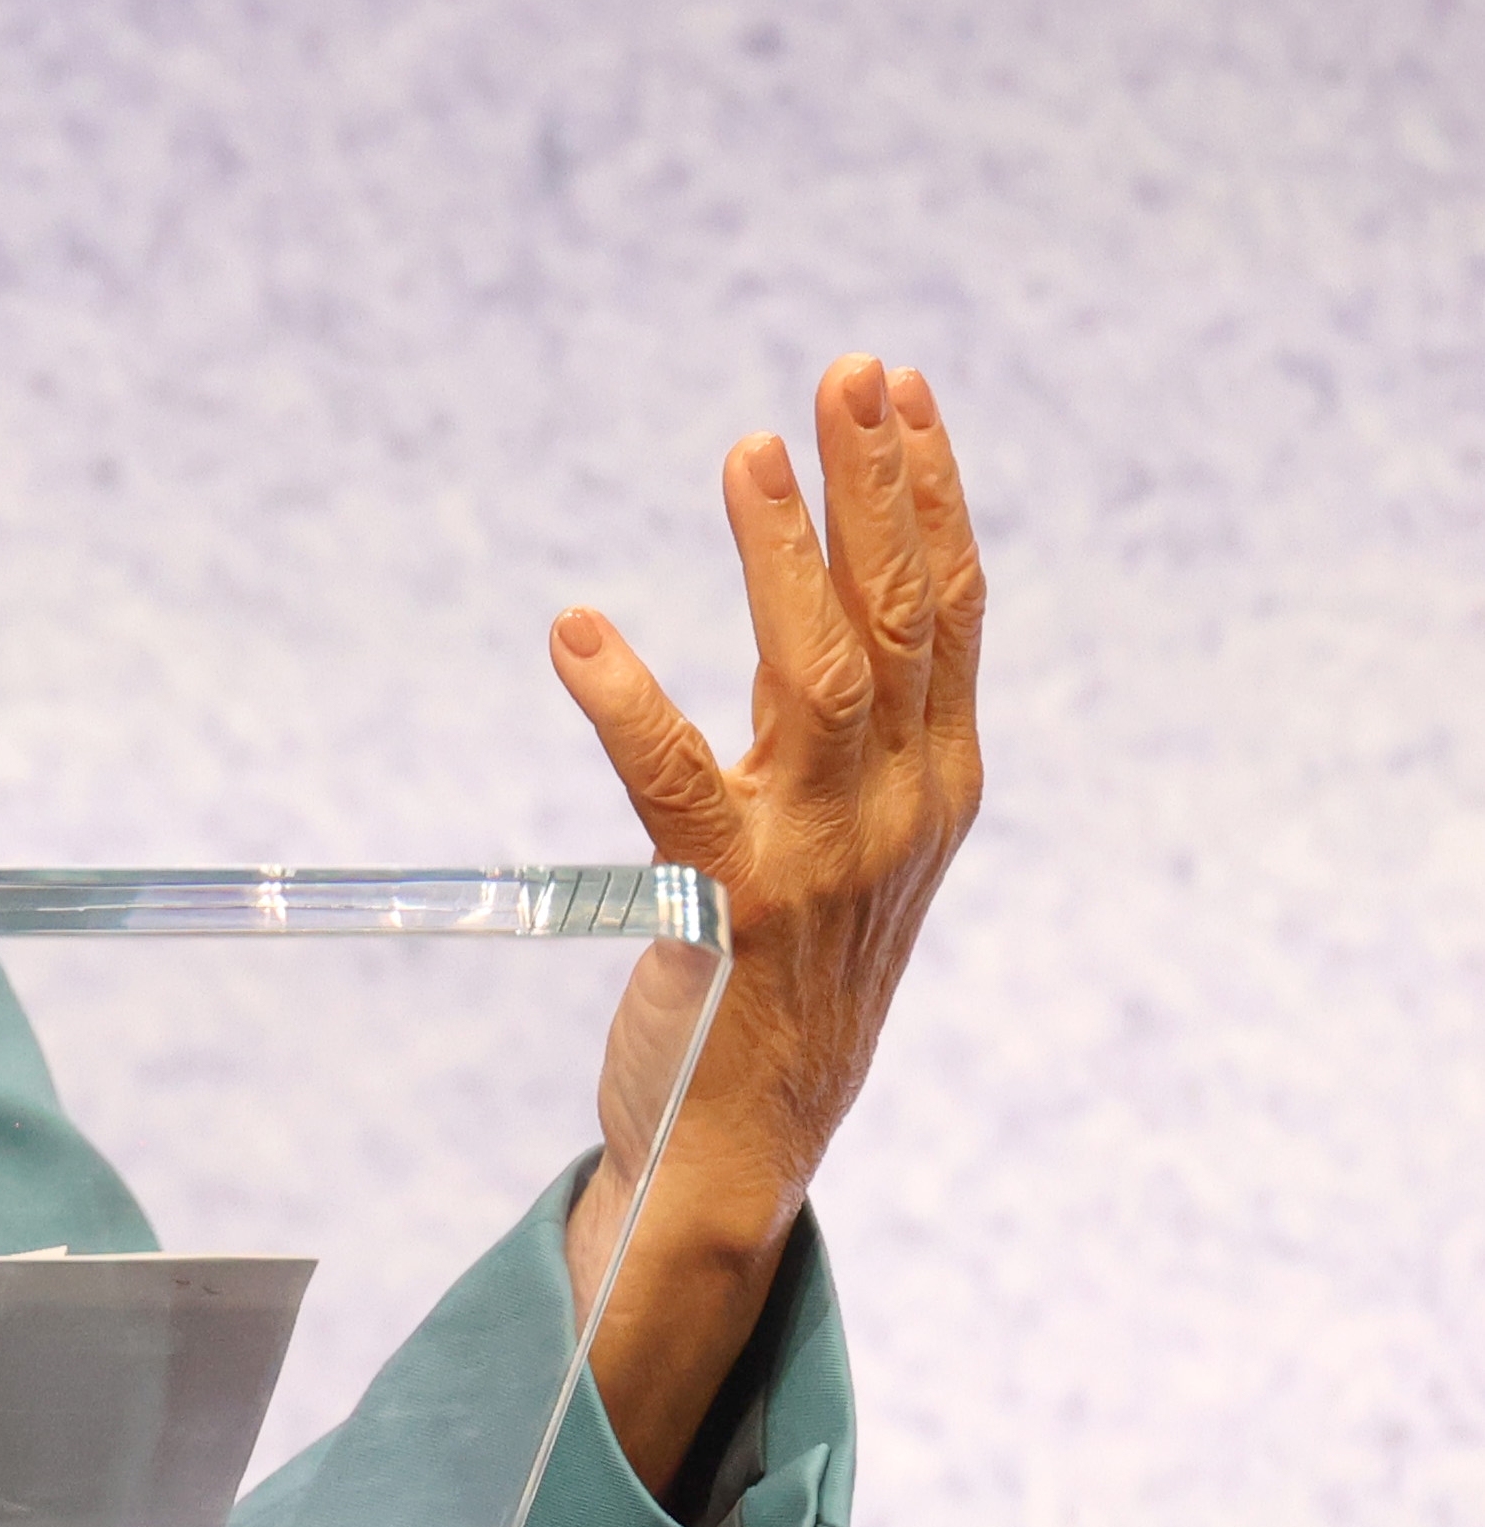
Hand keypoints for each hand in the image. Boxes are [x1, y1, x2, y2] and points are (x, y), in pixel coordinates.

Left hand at [551, 358, 987, 1491]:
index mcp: (934, 790)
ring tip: (749, 451)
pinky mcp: (727, 910)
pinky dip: (626, 702)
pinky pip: (674, 783)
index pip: (949, 614)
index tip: (898, 391)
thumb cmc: (784, 988)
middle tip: (849, 372)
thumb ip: (855, 750)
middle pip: (901, 619)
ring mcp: (822, 864)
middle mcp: (900, 816)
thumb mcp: (851, 853)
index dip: (927, 495)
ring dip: (783, 556)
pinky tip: (577, 633)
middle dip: (878, 486)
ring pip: (815, 677)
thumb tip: (839, 617)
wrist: (740, 1153)